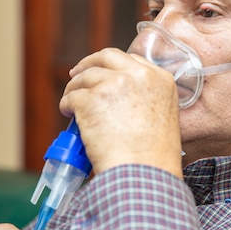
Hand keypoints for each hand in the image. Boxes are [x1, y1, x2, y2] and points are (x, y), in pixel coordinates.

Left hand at [60, 48, 181, 177]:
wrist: (144, 172)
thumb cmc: (154, 156)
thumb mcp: (163, 116)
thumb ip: (146, 98)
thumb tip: (119, 98)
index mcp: (160, 79)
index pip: (131, 60)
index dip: (113, 66)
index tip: (103, 72)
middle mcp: (138, 75)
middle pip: (106, 57)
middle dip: (89, 64)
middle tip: (77, 74)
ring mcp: (114, 84)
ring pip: (84, 77)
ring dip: (75, 88)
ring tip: (71, 103)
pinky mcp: (90, 99)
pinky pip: (71, 97)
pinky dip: (66, 105)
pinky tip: (68, 114)